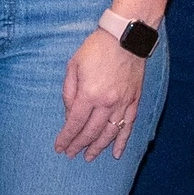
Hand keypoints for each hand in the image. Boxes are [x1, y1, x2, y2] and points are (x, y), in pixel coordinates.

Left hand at [58, 25, 149, 160]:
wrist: (125, 37)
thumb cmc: (96, 48)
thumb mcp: (73, 66)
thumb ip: (69, 92)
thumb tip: (70, 115)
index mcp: (89, 94)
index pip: (75, 123)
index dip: (66, 138)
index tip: (60, 147)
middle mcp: (106, 103)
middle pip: (91, 132)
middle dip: (79, 146)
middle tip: (71, 155)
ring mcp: (122, 104)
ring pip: (109, 133)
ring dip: (98, 147)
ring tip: (89, 157)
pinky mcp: (133, 101)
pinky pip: (128, 126)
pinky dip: (122, 142)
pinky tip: (116, 153)